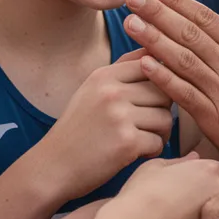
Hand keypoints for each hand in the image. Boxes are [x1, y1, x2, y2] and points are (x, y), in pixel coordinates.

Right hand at [36, 52, 173, 201]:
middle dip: (163, 110)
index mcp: (104, 76)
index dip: (160, 84)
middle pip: (164, 92)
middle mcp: (111, 92)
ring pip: (166, 118)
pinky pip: (158, 142)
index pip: (151, 65)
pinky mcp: (126, 143)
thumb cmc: (78, 129)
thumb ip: (122, 70)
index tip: (152, 101)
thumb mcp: (92, 90)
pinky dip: (152, 151)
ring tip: (144, 139)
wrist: (52, 167)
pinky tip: (137, 153)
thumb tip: (155, 52)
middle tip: (151, 124)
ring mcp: (119, 117)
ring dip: (160, 133)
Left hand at [124, 0, 218, 177]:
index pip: (206, 18)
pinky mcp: (215, 121)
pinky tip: (142, 64)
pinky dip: (163, 78)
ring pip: (183, 61)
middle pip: (189, 34)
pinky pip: (184, 95)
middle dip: (158, 13)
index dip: (178, 1)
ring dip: (153, 40)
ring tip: (130, 24)